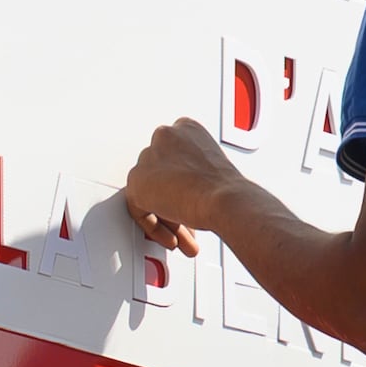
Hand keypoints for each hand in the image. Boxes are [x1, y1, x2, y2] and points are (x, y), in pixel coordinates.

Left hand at [119, 117, 244, 256]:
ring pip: (150, 194)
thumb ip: (194, 173)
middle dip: (173, 205)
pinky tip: (172, 237)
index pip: (173, 158)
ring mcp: (149, 157)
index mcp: (186, 128)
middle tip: (186, 224)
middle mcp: (165, 136)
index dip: (181, 185)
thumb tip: (189, 191)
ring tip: (182, 237)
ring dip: (167, 219)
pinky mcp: (137, 181)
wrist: (224, 197)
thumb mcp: (214, 170)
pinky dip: (154, 226)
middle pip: (159, 177)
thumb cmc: (228, 188)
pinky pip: (139, 209)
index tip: (189, 201)